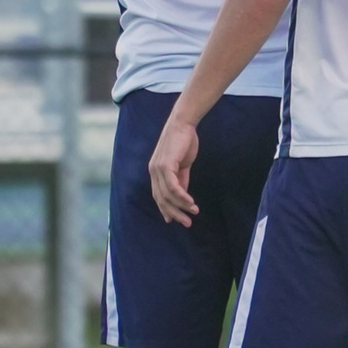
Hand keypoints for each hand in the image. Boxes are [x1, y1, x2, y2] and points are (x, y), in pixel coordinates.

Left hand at [148, 111, 201, 227]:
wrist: (184, 124)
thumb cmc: (184, 141)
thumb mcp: (183, 164)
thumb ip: (181, 179)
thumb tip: (182, 195)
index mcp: (156, 171)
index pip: (158, 195)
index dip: (166, 209)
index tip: (175, 219)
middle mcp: (153, 171)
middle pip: (161, 199)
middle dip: (174, 213)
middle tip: (186, 223)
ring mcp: (157, 169)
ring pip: (167, 195)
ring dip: (181, 206)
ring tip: (193, 212)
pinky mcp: (165, 165)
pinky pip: (172, 186)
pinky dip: (181, 196)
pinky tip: (190, 202)